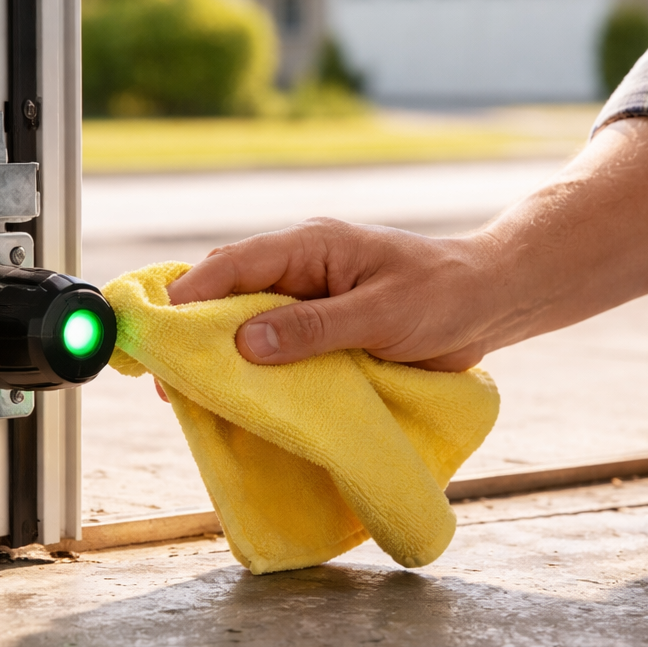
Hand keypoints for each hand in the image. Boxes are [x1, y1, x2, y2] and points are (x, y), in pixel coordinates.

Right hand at [167, 218, 501, 370]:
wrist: (488, 302)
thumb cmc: (443, 297)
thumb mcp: (382, 315)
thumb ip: (316, 328)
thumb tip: (246, 344)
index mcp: (311, 246)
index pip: (234, 264)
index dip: (190, 296)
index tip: (160, 334)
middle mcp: (300, 269)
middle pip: (227, 294)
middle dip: (192, 333)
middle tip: (164, 379)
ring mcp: (307, 300)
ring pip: (244, 323)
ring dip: (220, 356)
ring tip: (188, 397)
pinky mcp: (319, 330)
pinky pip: (273, 348)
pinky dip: (252, 372)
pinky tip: (235, 400)